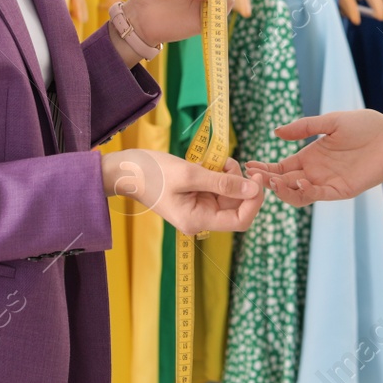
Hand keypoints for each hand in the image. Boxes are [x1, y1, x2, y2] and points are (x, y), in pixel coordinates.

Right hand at [101, 148, 267, 234]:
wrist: (126, 170)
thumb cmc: (153, 173)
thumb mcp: (190, 174)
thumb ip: (224, 182)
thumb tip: (254, 189)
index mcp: (198, 220)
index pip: (240, 221)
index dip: (254, 201)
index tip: (256, 178)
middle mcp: (201, 218)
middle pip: (237, 205)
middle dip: (240, 183)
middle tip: (229, 163)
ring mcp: (199, 207)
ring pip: (230, 194)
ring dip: (230, 175)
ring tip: (218, 161)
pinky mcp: (197, 195)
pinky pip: (219, 187)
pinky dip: (221, 173)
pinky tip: (213, 163)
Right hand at [254, 109, 382, 205]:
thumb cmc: (365, 126)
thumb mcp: (330, 122)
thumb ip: (304, 127)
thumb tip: (275, 133)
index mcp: (310, 156)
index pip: (281, 167)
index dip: (264, 168)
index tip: (247, 165)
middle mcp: (315, 172)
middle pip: (284, 183)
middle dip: (268, 181)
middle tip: (254, 177)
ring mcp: (326, 183)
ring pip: (297, 194)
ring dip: (283, 190)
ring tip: (273, 181)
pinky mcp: (340, 191)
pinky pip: (317, 196)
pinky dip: (304, 192)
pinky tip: (298, 181)